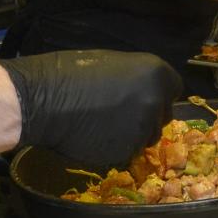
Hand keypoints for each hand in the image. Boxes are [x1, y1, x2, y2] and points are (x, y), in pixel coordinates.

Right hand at [0, 50, 178, 168]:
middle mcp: (156, 102)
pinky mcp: (126, 152)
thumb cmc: (71, 73)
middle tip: (120, 113)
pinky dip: (115, 147)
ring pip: (146, 137)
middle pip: (163, 116)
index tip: (144, 97)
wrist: (43, 100)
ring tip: (104, 125)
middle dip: (147, 116)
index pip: (174, 89)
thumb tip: (142, 90)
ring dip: (132, 134)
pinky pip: (127, 151)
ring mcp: (142, 130)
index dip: (159, 94)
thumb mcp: (112, 64)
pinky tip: (95, 136)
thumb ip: (136, 79)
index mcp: (156, 74)